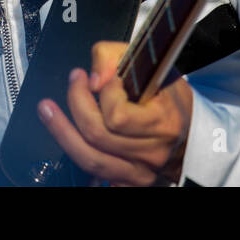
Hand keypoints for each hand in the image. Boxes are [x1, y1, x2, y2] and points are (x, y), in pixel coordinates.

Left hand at [37, 40, 193, 185]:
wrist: (193, 135)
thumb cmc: (171, 98)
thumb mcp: (152, 64)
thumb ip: (116, 57)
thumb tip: (94, 78)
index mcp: (162, 121)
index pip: (118, 114)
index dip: (105, 91)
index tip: (103, 77)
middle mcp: (151, 152)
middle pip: (97, 135)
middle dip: (75, 104)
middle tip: (74, 81)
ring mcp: (140, 172)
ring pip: (90, 158)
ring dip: (61, 131)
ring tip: (46, 110)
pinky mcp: (130, 183)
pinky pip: (96, 177)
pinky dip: (79, 157)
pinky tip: (68, 138)